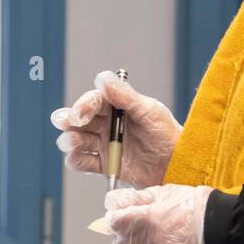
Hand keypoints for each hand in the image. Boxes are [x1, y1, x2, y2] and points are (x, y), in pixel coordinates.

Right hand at [51, 71, 181, 188]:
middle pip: (79, 119)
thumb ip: (125, 96)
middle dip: (68, 120)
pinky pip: (83, 162)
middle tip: (66, 123)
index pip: (93, 101)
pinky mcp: (104, 164)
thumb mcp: (149, 111)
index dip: (83, 105)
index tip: (80, 114)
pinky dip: (75, 161)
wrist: (177, 165)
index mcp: (117, 106)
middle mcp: (107, 124)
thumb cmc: (167, 134)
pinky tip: (77, 158)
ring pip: (77, 140)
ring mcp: (104, 144)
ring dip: (70, 140)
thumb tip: (102, 77)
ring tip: (72, 142)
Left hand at [104, 183, 213, 243]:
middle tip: (147, 226)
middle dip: (127, 235)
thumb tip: (120, 202)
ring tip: (162, 241)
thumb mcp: (165, 193)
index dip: (119, 214)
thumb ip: (139, 199)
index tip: (128, 212)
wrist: (222, 231)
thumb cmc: (194, 208)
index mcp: (135, 222)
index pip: (111, 221)